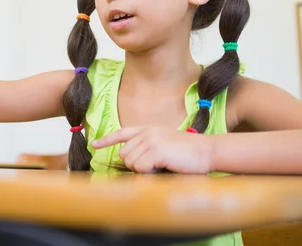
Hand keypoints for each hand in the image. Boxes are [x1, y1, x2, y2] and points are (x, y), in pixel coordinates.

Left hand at [92, 127, 212, 173]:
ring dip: (143, 170)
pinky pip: (141, 168)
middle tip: (155, 165)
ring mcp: (151, 140)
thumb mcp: (164, 144)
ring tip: (161, 165)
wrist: (207, 151)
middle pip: (124, 154)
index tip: (94, 144)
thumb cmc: (187, 153)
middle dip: (135, 165)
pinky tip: (164, 166)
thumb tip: (131, 161)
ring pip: (131, 162)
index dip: (107, 140)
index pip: (122, 133)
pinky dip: (149, 172)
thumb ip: (147, 148)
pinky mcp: (157, 151)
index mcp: (148, 129)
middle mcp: (147, 133)